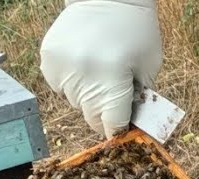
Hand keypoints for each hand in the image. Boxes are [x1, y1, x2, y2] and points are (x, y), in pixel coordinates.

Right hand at [40, 0, 162, 137]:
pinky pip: (60, 86)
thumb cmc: (135, 29)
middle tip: (113, 91)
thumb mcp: (149, 65)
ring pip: (75, 103)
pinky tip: (83, 60)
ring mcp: (62, 68)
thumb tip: (129, 126)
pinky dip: (71, 81)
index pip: (111, 124)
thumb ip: (140, 98)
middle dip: (104, 111)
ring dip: (87, 95)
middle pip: (91, 117)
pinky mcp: (48, 60)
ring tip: (98, 68)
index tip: (122, 125)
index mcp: (112, 78)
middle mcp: (83, 76)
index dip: (118, 127)